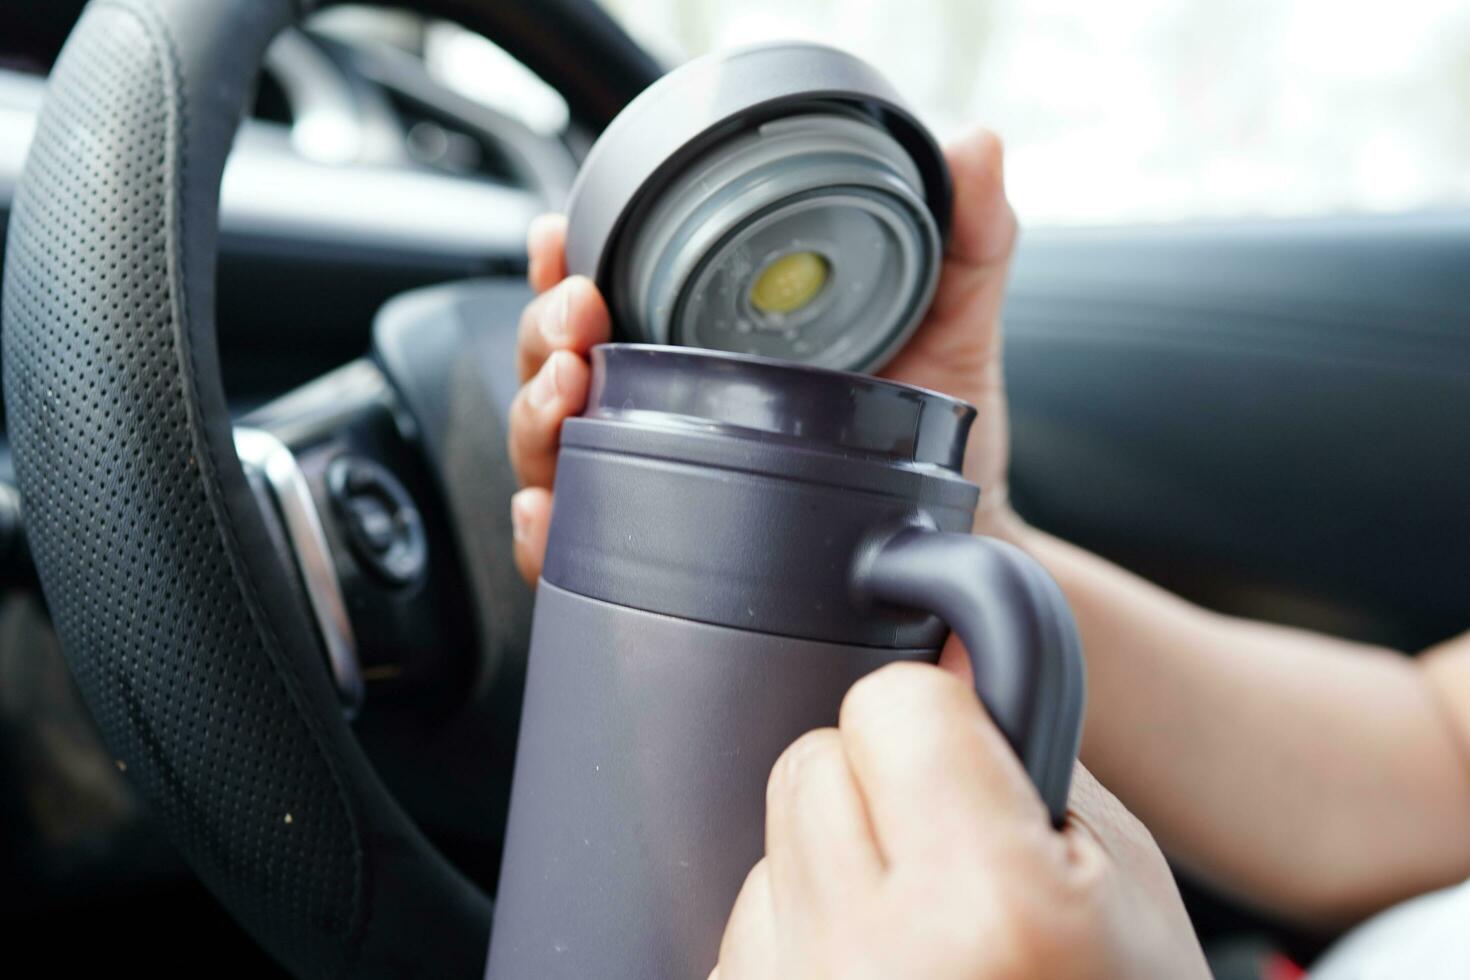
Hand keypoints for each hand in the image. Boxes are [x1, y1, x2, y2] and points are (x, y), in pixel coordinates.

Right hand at [506, 128, 1024, 585]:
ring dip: (537, 415)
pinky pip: (578, 552)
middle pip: (560, 365)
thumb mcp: (949, 325)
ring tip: (566, 392)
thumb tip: (975, 146)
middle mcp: (666, 413)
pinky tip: (550, 513)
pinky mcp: (663, 564)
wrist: (957, 545)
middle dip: (546, 332)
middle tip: (578, 317)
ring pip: (553, 450)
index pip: (608, 294)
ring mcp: (656, 486)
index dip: (564, 263)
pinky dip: (546, 533)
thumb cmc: (932, 440)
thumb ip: (968, 235)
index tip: (559, 238)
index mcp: (704, 348)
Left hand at [711, 663, 1208, 979]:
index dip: (943, 724)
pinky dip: (800, 940)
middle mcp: (870, 967)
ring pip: (769, 842)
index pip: (891, 704)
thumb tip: (945, 651)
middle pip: (813, 762)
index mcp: (988, 912)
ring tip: (919, 943)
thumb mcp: (1121, 876)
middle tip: (952, 867)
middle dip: (879, 791)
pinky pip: (743, 928)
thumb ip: (1024, 748)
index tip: (970, 763)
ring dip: (833, 868)